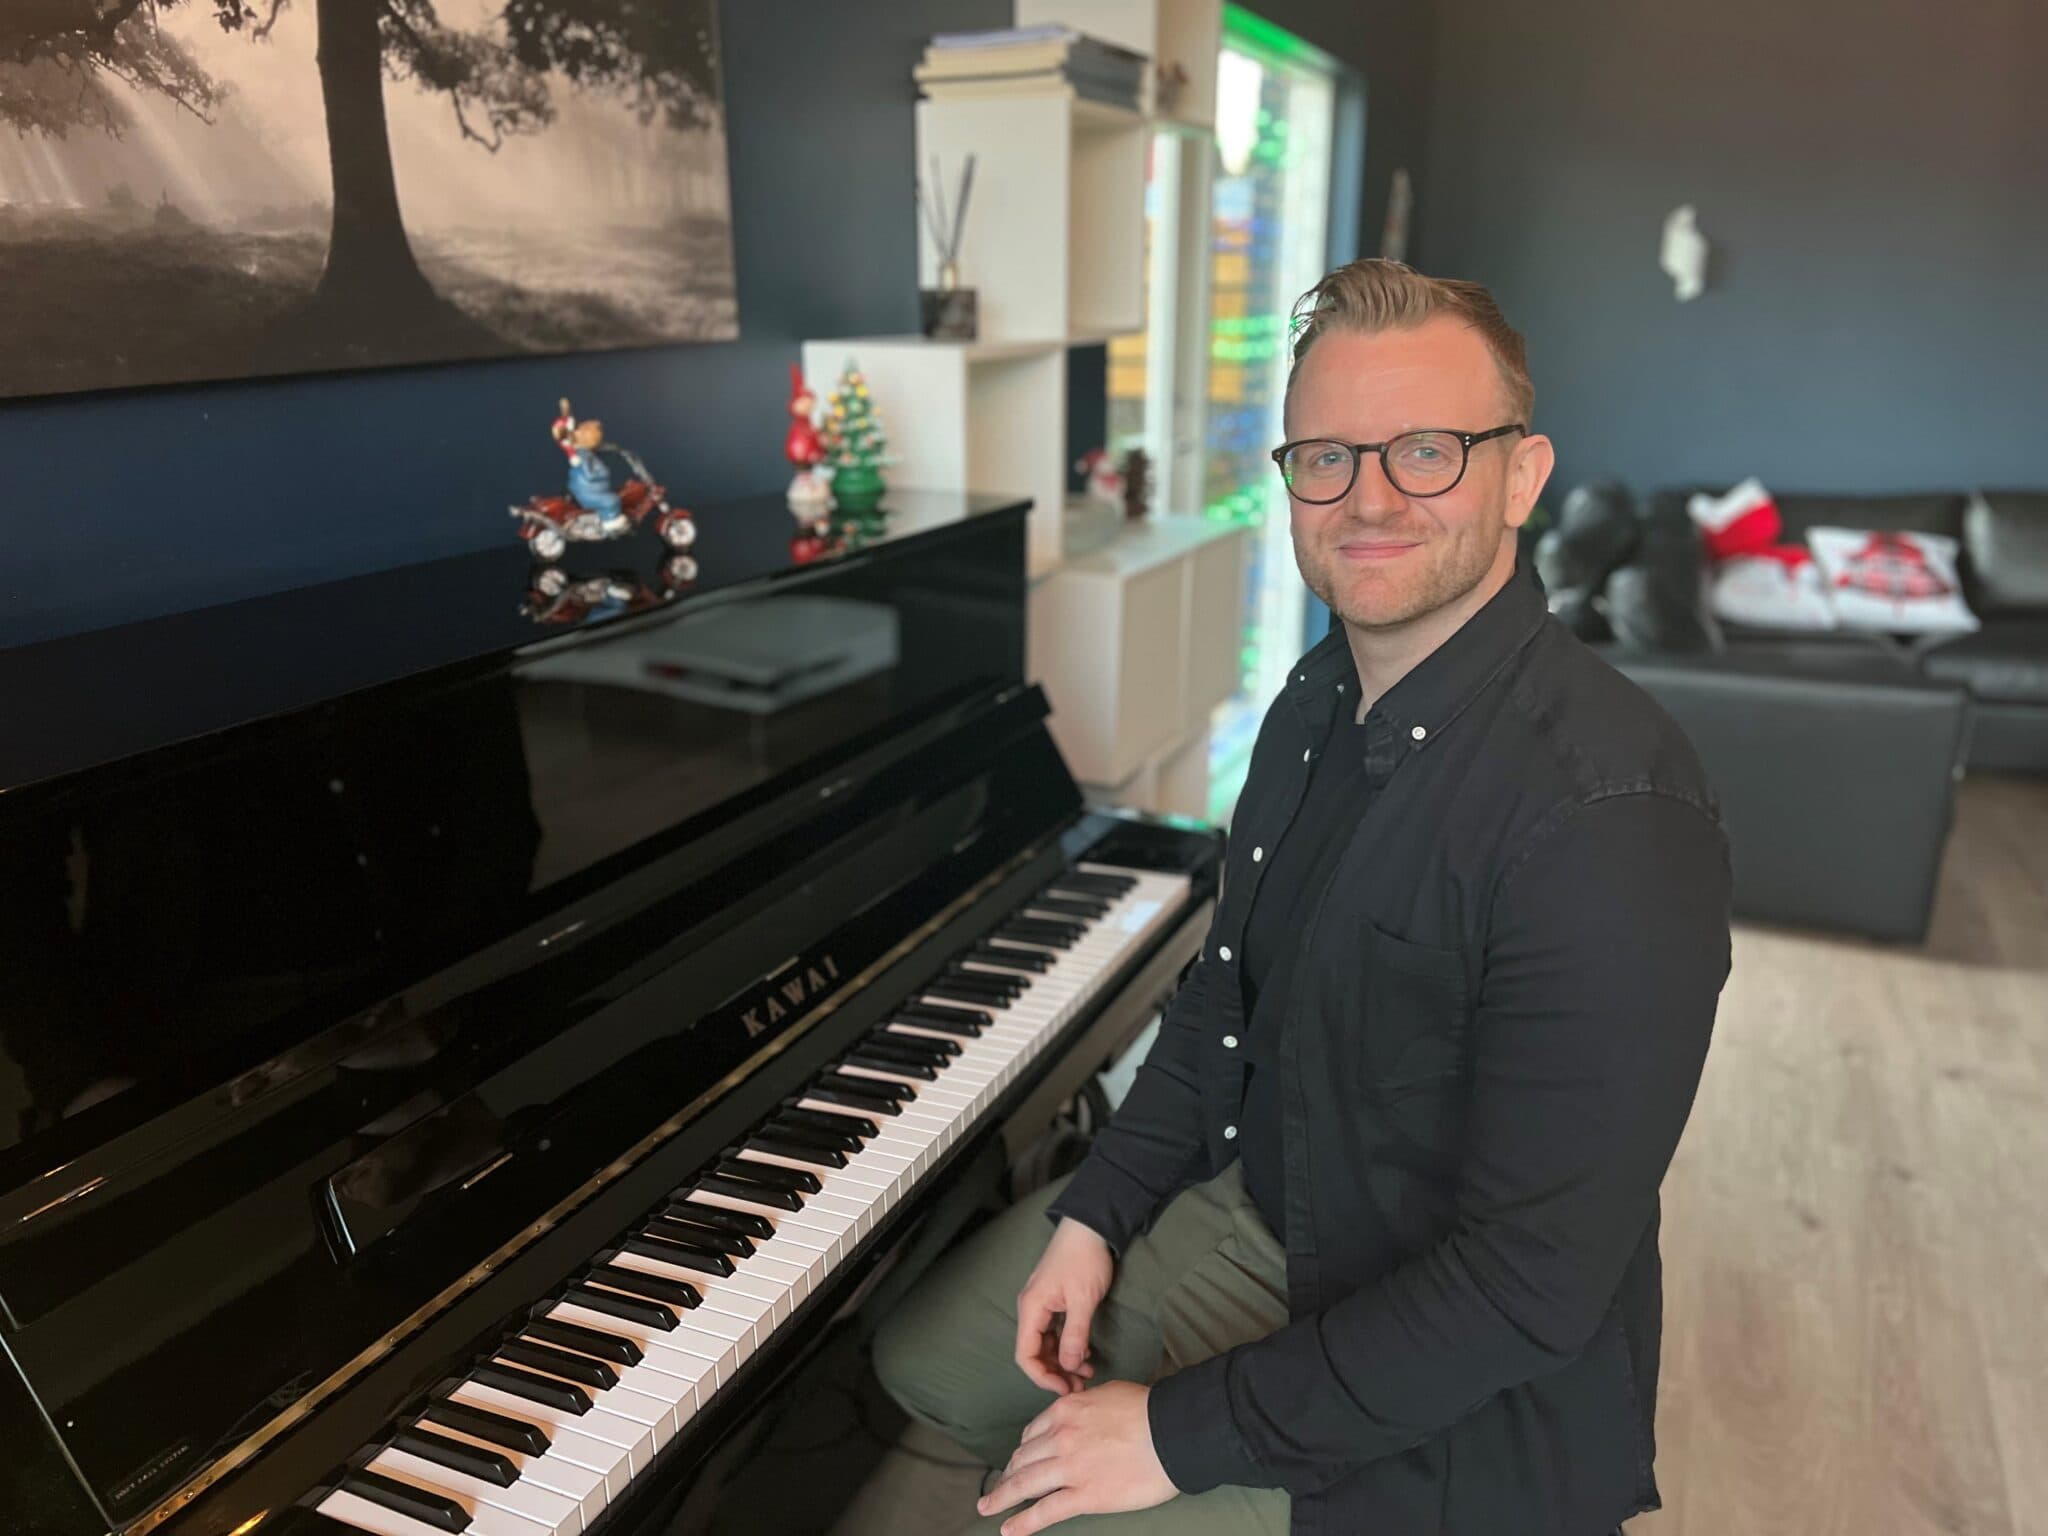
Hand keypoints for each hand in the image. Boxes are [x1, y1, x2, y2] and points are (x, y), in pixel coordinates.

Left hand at [977, 1381, 1177, 1534]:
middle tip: (1000, 1485)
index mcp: (1066, 1410)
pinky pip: (1045, 1511)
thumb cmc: (1148, 1409)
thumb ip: (1086, 1405)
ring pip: (1025, 1483)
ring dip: (1001, 1496)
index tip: (1019, 1459)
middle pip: (1023, 1458)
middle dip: (1009, 1472)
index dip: (1024, 1449)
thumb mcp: (1108, 1393)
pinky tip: (1009, 1530)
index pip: (1033, 1433)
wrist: (1172, 1432)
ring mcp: (1070, 1468)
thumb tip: (1081, 1413)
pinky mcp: (1084, 1495)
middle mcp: (1061, 1437)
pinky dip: (1023, 1522)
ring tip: (987, 1507)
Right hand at [1013, 1218, 1113, 1394]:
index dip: (1042, 1377)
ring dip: (1063, 1362)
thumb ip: (1074, 1335)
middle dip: (1055, 1373)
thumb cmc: (1084, 1259)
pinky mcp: (1054, 1302)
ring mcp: (1042, 1305)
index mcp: (1032, 1308)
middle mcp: (1032, 1308)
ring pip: (1046, 1344)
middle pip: (1035, 1352)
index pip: (1025, 1354)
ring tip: (1087, 1374)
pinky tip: (1085, 1355)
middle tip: (1080, 1386)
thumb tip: (1068, 1366)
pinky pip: (1054, 1332)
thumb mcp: (1083, 1300)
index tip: (1065, 1388)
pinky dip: (1067, 1346)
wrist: (1090, 1227)